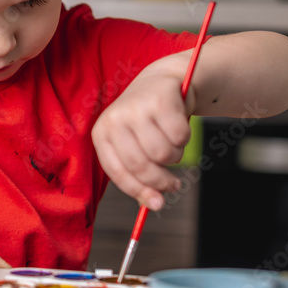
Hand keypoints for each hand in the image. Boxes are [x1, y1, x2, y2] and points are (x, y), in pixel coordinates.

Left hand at [91, 66, 193, 210]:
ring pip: (163, 153)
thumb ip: (139, 175)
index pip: (117, 172)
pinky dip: (185, 138)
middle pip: (141, 165)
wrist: (164, 82)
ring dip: (175, 156)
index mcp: (102, 134)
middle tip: (174, 184)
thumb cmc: (148, 122)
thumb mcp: (135, 145)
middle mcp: (115, 119)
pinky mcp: (160, 99)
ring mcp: (137, 108)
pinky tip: (179, 126)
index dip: (139, 191)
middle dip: (161, 180)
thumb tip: (155, 205)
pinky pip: (180, 136)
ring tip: (172, 144)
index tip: (157, 204)